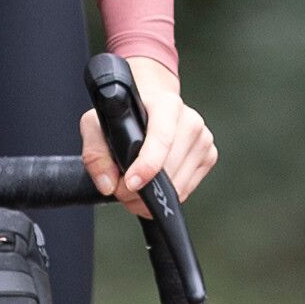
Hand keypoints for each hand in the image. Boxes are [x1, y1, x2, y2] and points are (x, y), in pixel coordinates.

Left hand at [92, 52, 220, 204]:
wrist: (151, 106)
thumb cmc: (125, 114)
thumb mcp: (96, 124)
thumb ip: (95, 153)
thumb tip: (108, 184)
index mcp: (166, 105)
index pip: (162, 138)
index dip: (147, 165)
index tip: (131, 183)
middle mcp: (190, 120)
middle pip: (169, 169)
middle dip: (141, 190)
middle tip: (120, 190)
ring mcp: (203, 139)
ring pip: (179, 186)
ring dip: (152, 198)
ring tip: (134, 189)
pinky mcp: (209, 156)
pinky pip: (187, 190)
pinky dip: (168, 195)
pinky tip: (153, 185)